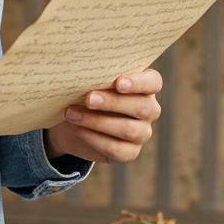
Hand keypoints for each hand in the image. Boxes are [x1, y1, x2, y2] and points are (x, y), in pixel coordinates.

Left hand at [44, 69, 161, 165]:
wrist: (70, 121)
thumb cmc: (84, 92)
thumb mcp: (90, 81)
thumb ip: (96, 75)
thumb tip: (86, 71)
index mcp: (144, 86)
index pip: (153, 81)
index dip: (139, 82)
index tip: (118, 83)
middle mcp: (148, 109)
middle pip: (141, 106)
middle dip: (113, 102)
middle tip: (88, 99)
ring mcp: (142, 132)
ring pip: (128, 129)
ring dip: (97, 121)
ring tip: (72, 114)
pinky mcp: (129, 152)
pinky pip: (116, 148)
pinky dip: (93, 138)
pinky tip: (76, 128)